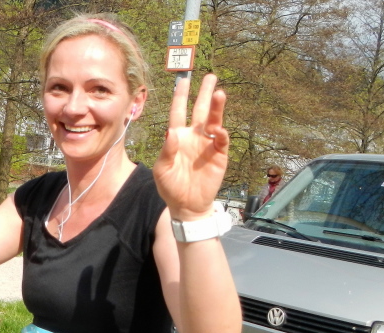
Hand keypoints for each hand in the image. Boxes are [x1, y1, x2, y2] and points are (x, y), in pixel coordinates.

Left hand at [153, 74, 228, 220]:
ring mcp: (207, 144)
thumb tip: (171, 131)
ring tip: (219, 92)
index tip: (183, 80)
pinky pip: (221, 140)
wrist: (187, 204)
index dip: (181, 96)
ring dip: (216, 108)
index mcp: (177, 137)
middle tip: (210, 76)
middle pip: (200, 110)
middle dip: (204, 93)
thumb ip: (167, 150)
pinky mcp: (218, 155)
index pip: (179, 112)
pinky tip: (218, 129)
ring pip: (213, 121)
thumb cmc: (170, 186)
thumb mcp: (162, 169)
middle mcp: (193, 136)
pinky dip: (221, 133)